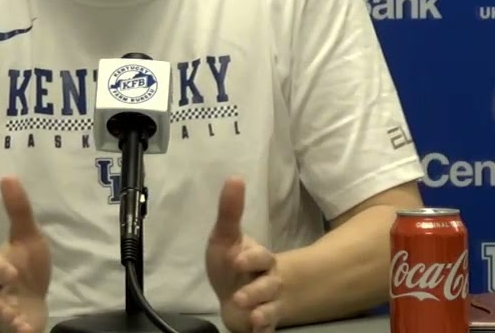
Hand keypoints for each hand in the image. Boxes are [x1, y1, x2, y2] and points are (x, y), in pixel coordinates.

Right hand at [0, 176, 51, 332]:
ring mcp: (6, 317)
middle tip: (8, 313)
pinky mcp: (18, 329)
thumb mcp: (25, 237)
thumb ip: (18, 210)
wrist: (29, 300)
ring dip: (10, 324)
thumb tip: (8, 176)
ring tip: (20, 327)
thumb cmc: (25, 266)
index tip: (8, 270)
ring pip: (2, 323)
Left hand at [205, 177, 282, 332]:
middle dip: (256, 290)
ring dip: (260, 312)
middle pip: (268, 285)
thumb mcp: (225, 238)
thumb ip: (229, 211)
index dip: (252, 258)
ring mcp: (265, 304)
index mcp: (259, 260)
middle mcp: (267, 282)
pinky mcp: (261, 323)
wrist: (236, 297)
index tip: (237, 259)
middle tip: (240, 296)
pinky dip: (263, 330)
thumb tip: (234, 177)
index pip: (262, 257)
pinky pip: (267, 328)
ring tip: (250, 314)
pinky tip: (257, 330)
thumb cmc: (231, 263)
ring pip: (268, 309)